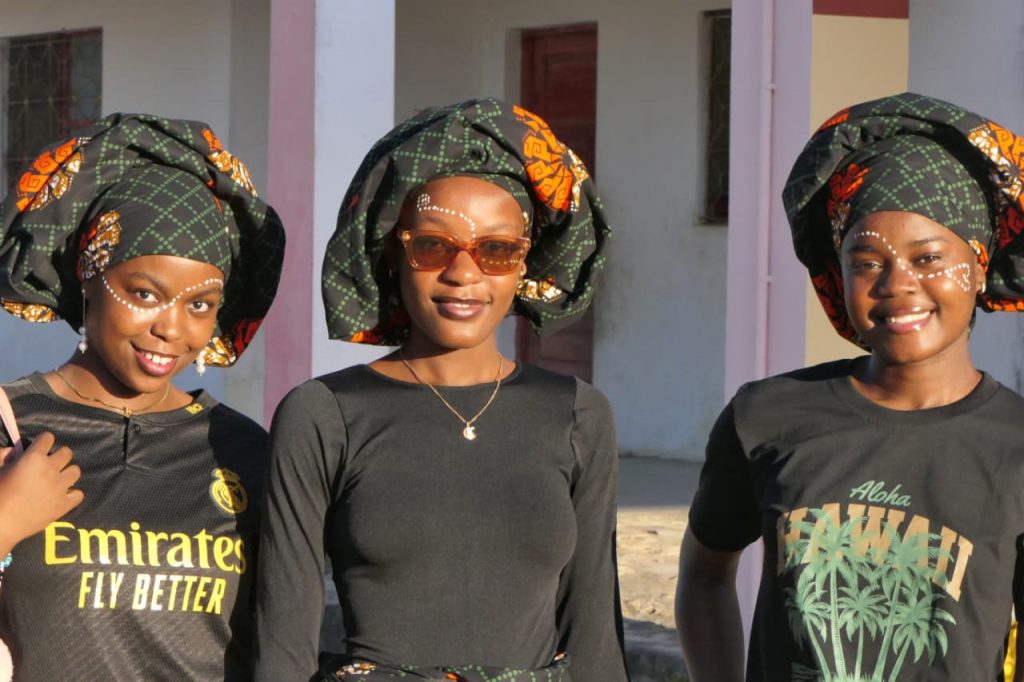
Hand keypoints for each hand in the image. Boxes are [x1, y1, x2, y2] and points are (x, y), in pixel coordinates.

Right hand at [0, 432, 82, 555]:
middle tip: (48, 465)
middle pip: (67, 452)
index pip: (48, 438)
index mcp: (33, 458)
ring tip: (56, 480)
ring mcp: (60, 487)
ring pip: (75, 471)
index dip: (43, 442)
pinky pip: (79, 494)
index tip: (39, 448)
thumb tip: (13, 450)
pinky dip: (72, 494)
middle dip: (58, 456)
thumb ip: (3, 455)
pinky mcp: (64, 505)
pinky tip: (61, 496)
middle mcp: (51, 469)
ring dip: (66, 473)